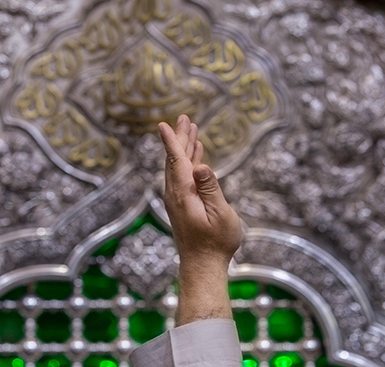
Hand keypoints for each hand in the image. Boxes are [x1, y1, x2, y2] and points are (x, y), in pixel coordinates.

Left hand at [158, 115, 242, 271]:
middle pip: (175, 159)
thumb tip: (199, 166)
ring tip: (190, 130)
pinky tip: (195, 156)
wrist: (202, 266)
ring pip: (178, 167)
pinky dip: (188, 162)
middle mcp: (176, 194)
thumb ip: (210, 188)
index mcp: (184, 193)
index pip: (176, 160)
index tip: (164, 124)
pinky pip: (183, 176)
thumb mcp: (220, 214)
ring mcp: (178, 200)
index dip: (171, 141)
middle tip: (184, 118)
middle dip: (179, 138)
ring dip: (184, 148)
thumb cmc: (216, 242)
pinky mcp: (183, 205)